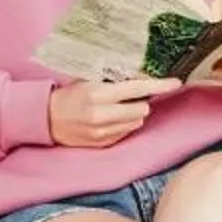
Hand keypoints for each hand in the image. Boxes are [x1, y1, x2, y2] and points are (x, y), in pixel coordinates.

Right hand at [49, 76, 175, 147]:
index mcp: (97, 94)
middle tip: (128, 98)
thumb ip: (116, 80)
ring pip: (136, 123)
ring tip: (114, 109)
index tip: (175, 83)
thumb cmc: (70, 95)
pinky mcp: (101, 143)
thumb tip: (144, 77)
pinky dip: (123, 126)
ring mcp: (101, 132)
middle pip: (141, 110)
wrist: (46, 118)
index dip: (158, 86)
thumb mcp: (89, 80)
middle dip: (140, 102)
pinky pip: (125, 133)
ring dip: (133, 115)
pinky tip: (109, 120)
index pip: (136, 89)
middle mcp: (100, 115)